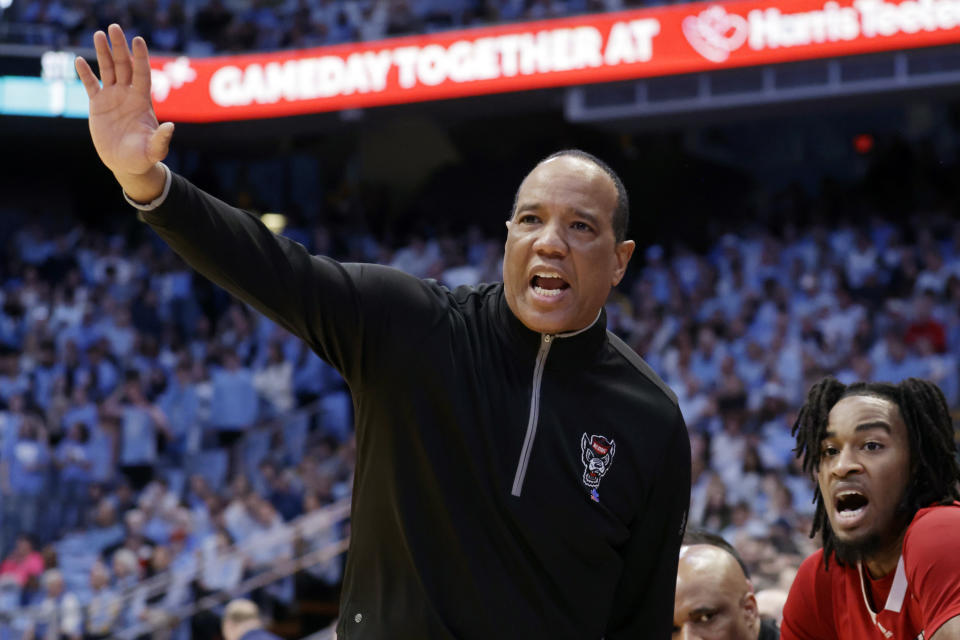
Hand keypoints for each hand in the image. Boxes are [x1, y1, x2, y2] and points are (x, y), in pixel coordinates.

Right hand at [75, 24, 171, 200]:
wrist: (126, 164)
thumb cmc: (143, 157)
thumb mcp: (153, 150)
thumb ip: (162, 139)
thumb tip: (171, 127)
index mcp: (142, 101)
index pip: (142, 74)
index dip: (140, 57)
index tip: (138, 40)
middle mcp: (128, 95)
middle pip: (124, 66)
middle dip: (119, 47)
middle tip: (114, 27)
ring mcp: (112, 98)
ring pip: (107, 70)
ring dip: (103, 52)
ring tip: (98, 34)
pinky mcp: (98, 105)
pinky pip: (91, 85)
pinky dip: (85, 73)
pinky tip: (79, 60)